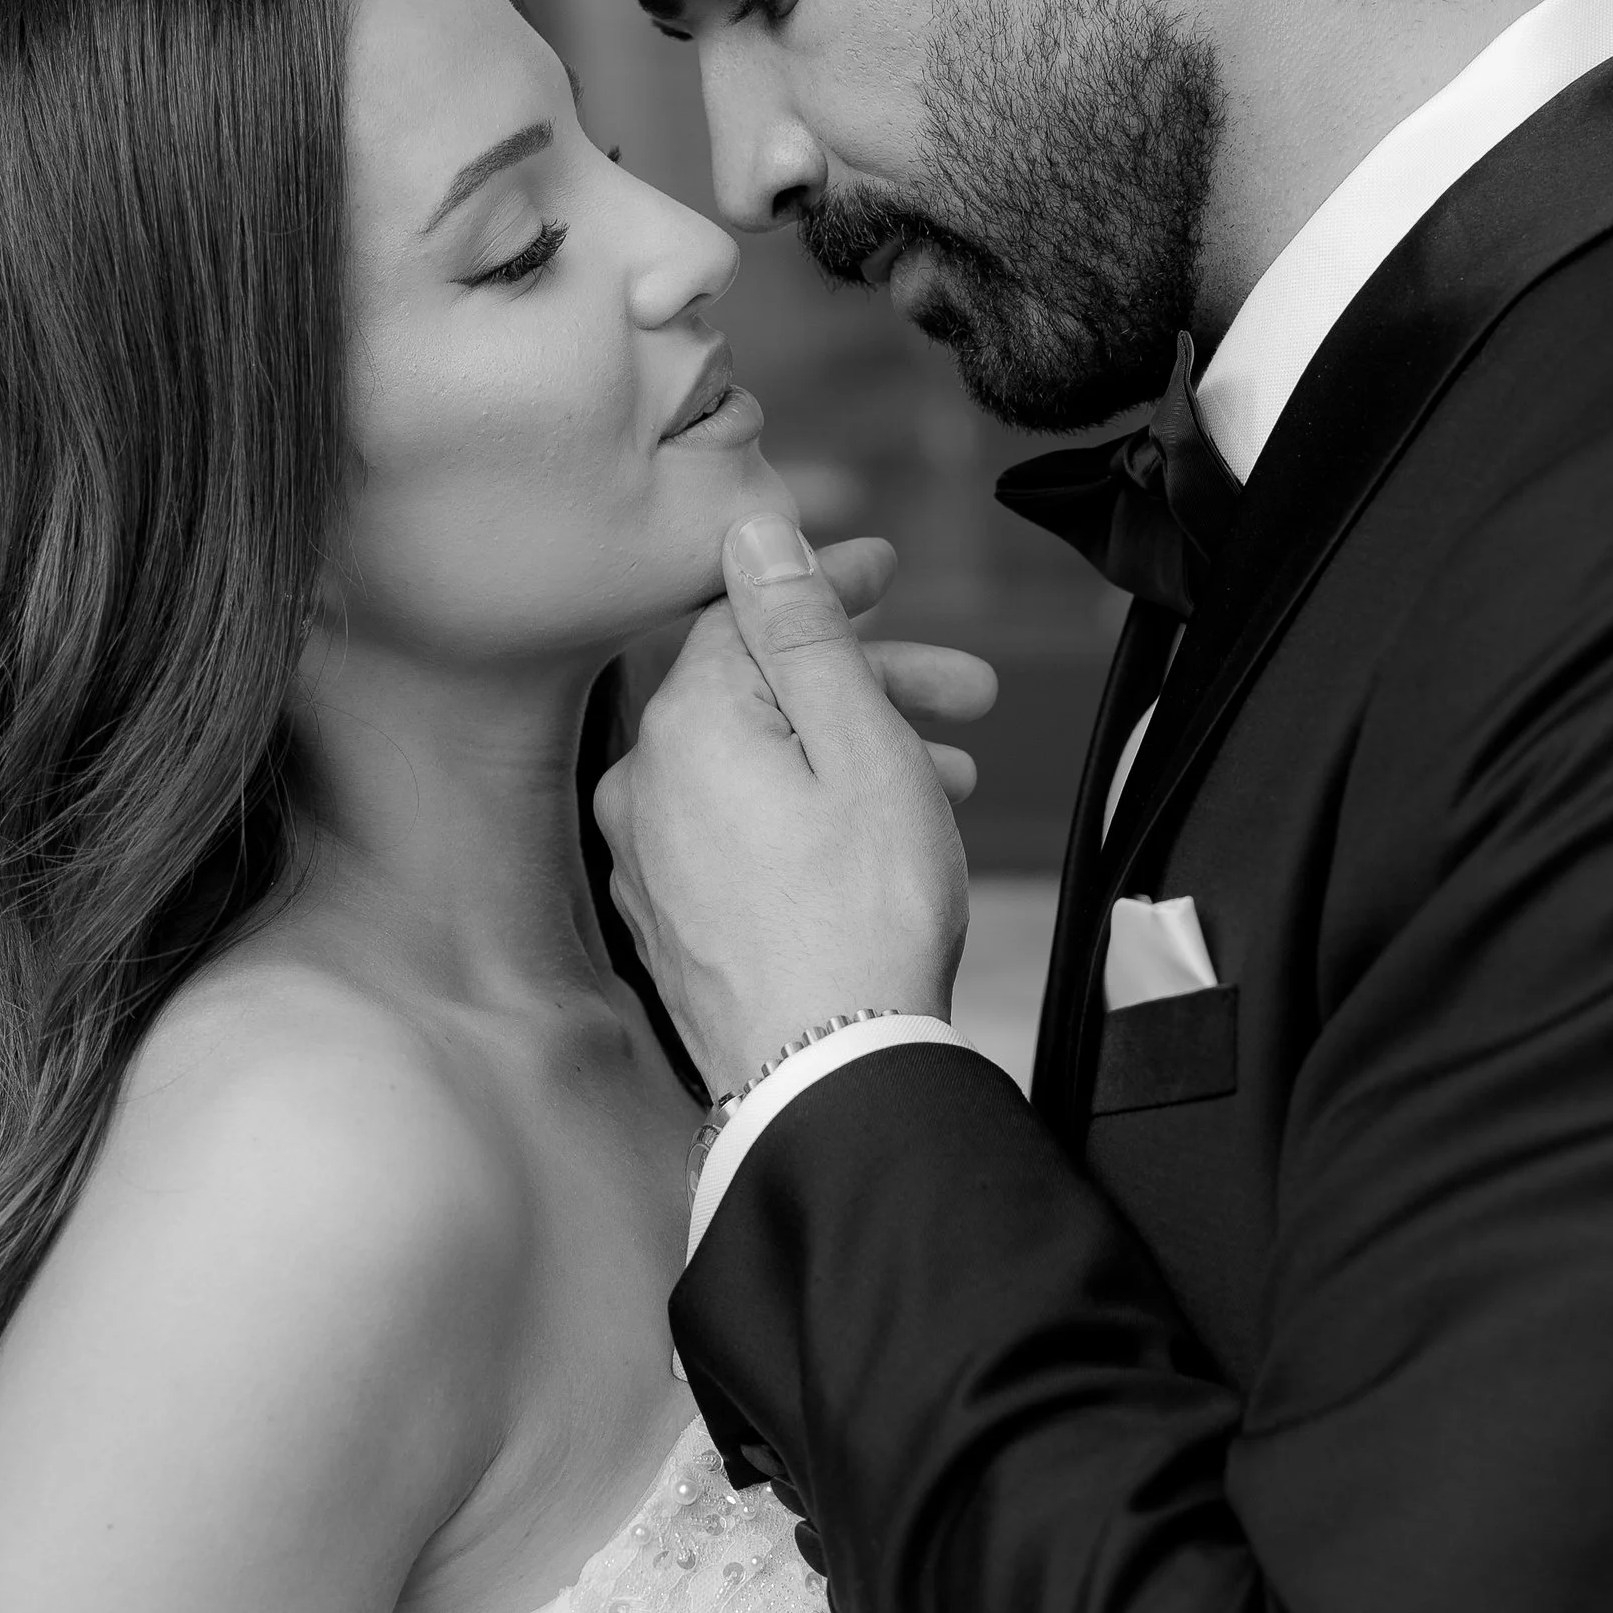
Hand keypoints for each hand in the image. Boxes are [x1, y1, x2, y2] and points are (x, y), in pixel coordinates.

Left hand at [595, 518, 997, 1098]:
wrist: (828, 1081)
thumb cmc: (863, 916)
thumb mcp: (857, 743)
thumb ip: (800, 628)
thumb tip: (750, 531)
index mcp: (681, 727)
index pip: (748, 614)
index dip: (829, 585)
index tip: (889, 574)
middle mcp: (642, 785)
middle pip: (759, 694)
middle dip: (868, 681)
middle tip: (969, 692)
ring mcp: (647, 860)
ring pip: (755, 767)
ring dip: (849, 754)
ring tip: (949, 778)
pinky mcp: (667, 921)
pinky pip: (736, 831)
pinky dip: (804, 813)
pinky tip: (876, 835)